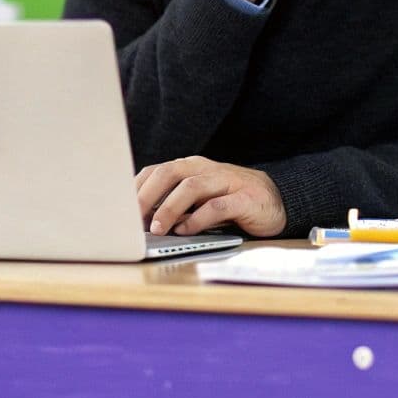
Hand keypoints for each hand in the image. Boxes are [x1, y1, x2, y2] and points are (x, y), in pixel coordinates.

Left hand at [137, 156, 286, 236]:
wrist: (278, 202)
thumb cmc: (232, 202)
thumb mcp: (201, 200)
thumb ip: (176, 205)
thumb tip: (143, 222)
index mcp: (193, 168)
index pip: (157, 171)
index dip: (137, 189)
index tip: (120, 210)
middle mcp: (207, 170)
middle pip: (170, 173)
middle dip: (147, 195)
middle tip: (133, 218)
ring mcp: (227, 182)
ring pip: (192, 186)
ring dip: (170, 207)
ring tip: (158, 228)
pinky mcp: (244, 199)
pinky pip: (217, 206)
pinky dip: (199, 218)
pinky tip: (187, 230)